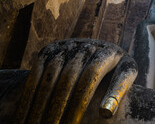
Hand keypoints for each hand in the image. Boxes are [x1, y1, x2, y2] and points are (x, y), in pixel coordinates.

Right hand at [15, 38, 136, 123]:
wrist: (103, 53)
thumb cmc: (117, 72)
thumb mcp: (124, 78)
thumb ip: (118, 93)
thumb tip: (105, 112)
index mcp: (108, 52)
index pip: (91, 76)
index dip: (80, 101)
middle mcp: (87, 45)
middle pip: (69, 77)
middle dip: (58, 106)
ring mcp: (69, 45)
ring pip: (51, 75)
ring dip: (41, 103)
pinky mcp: (52, 48)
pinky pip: (38, 69)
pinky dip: (30, 92)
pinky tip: (26, 112)